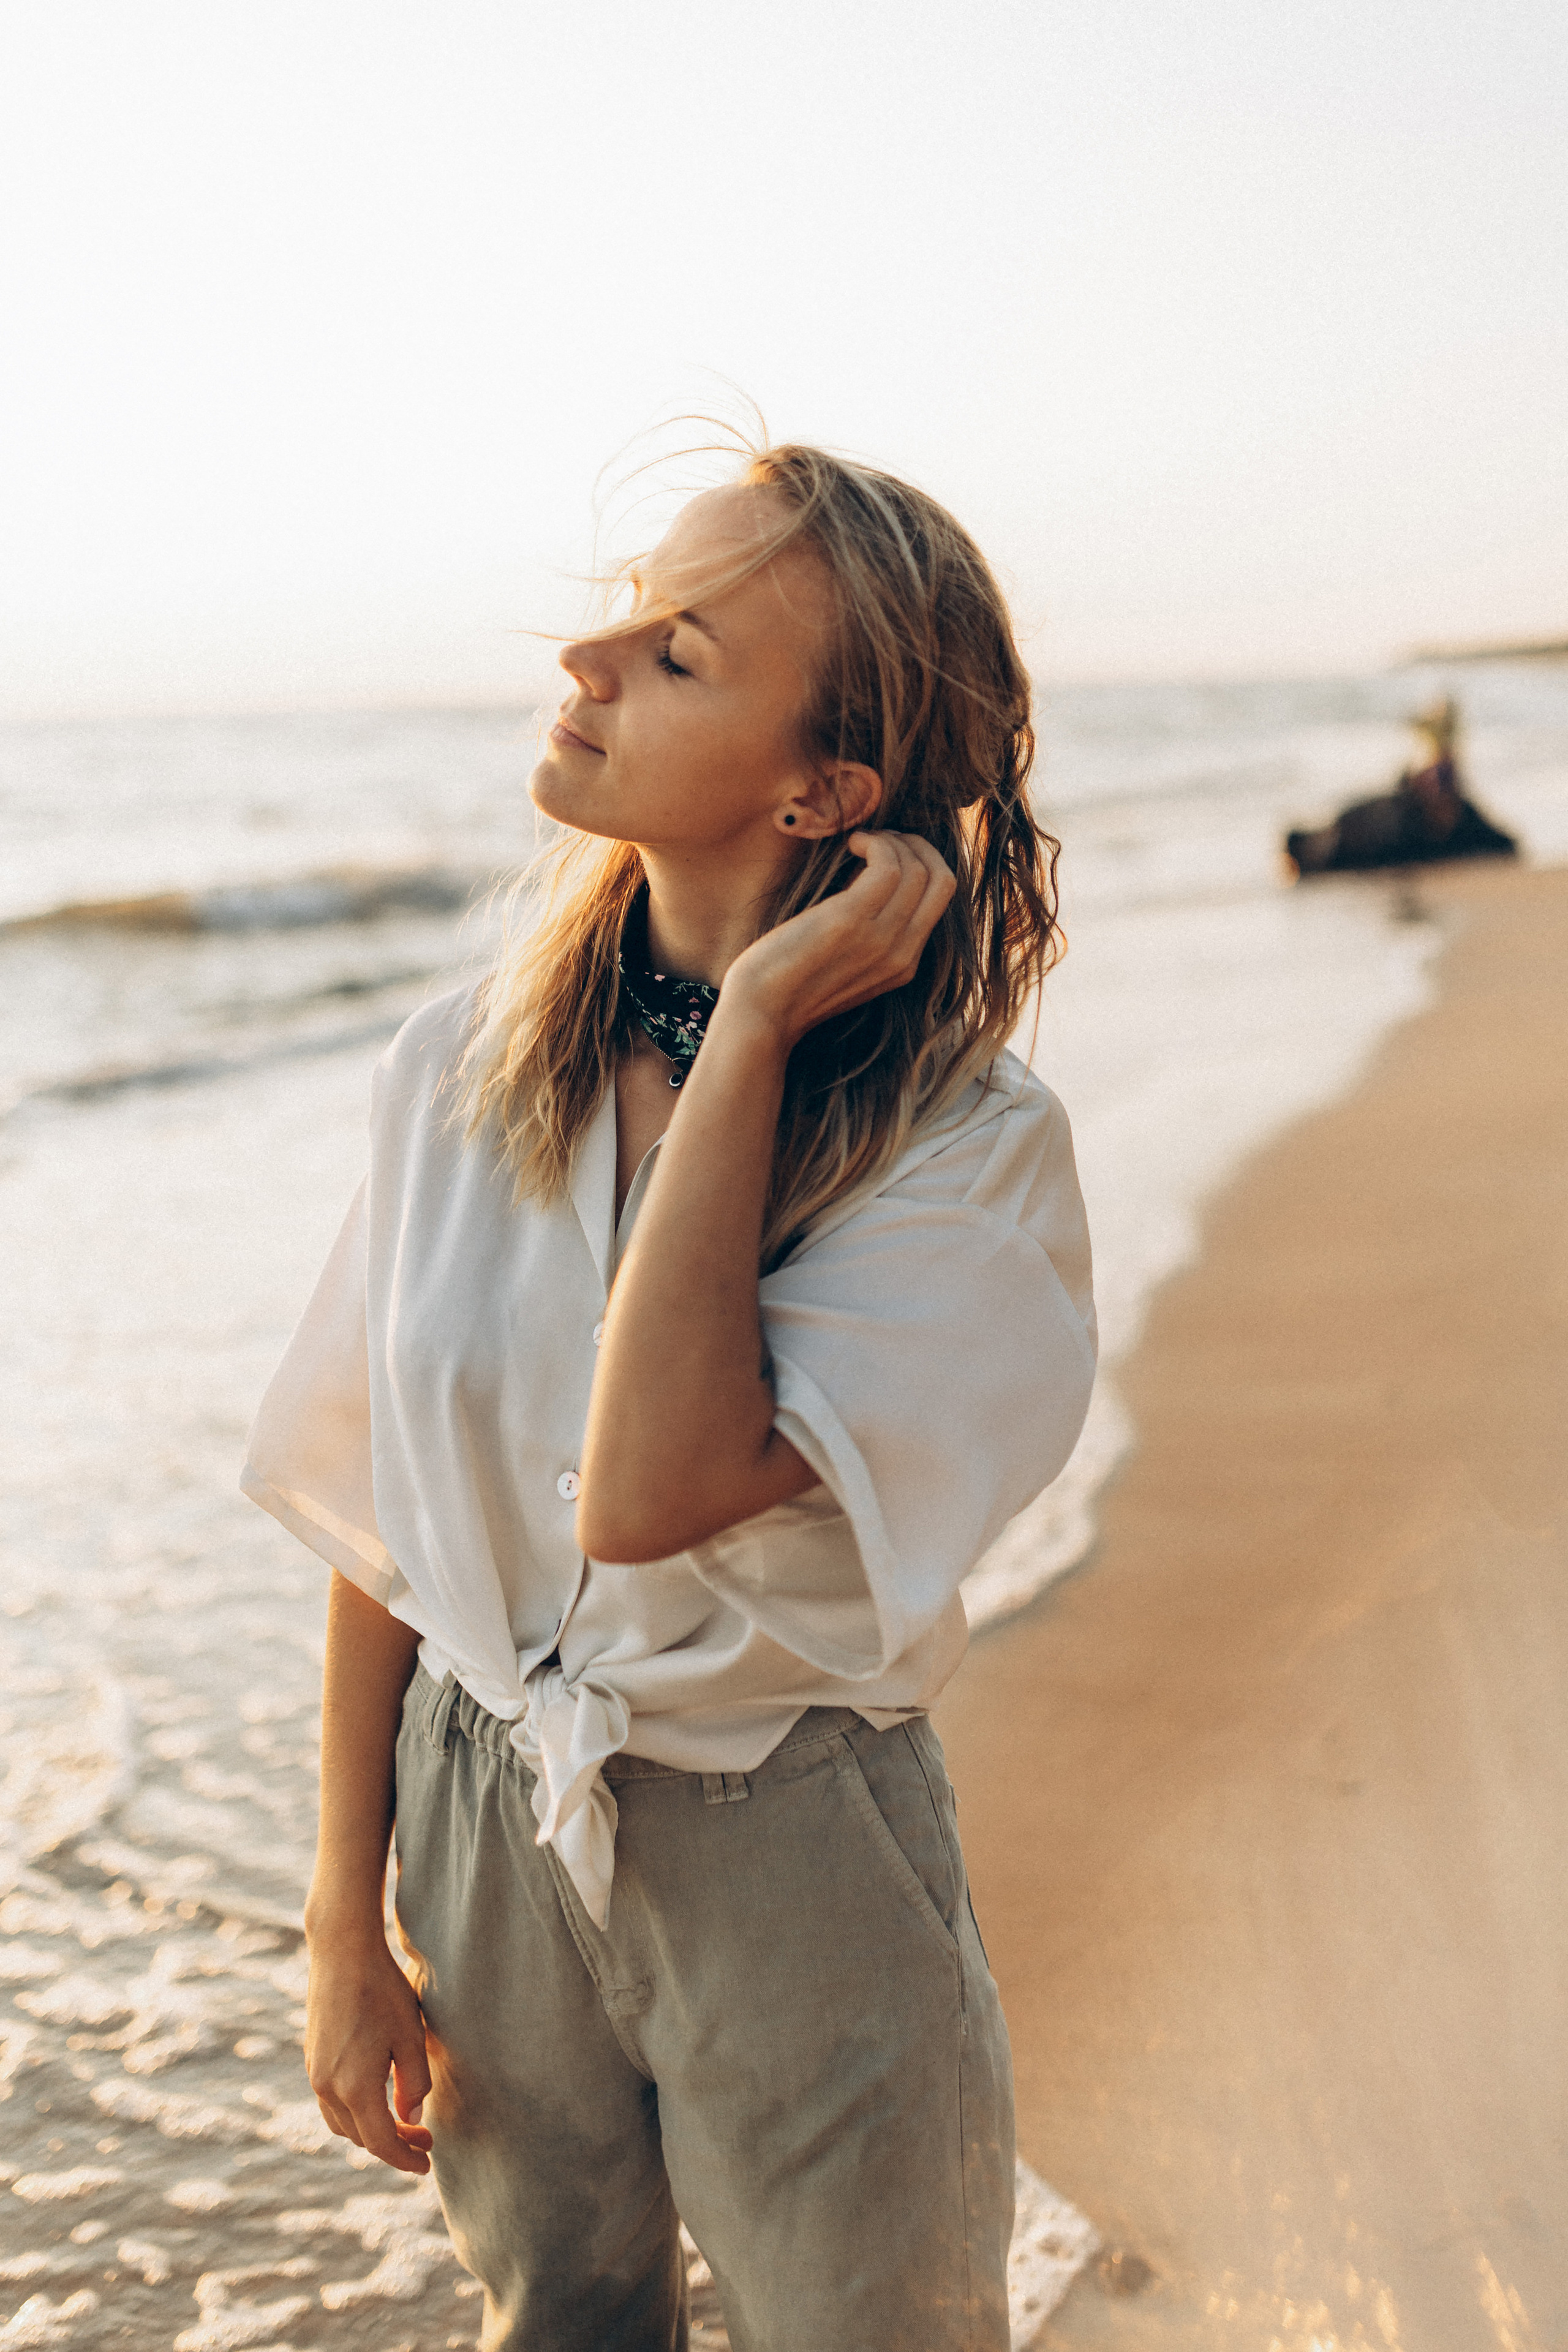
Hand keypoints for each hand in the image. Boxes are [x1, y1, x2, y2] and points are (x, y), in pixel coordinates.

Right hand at [303, 1924, 433, 2174]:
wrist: (342, 1953)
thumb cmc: (382, 1991)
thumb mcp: (411, 2037)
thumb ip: (414, 2084)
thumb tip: (411, 2119)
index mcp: (354, 2087)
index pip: (381, 2142)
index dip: (404, 2159)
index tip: (426, 2165)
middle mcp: (327, 2087)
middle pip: (360, 2137)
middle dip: (393, 2145)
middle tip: (424, 2139)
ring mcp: (314, 2074)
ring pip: (342, 2123)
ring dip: (371, 2131)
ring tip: (403, 2122)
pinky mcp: (311, 2060)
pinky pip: (331, 2103)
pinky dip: (354, 2112)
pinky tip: (377, 2098)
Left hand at [720, 831, 955, 1048]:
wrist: (760, 1013)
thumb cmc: (787, 983)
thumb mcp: (844, 964)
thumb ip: (867, 936)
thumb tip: (865, 881)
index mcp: (903, 965)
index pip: (939, 898)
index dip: (920, 862)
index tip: (886, 852)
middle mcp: (902, 955)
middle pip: (941, 880)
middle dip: (915, 845)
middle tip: (878, 839)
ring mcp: (881, 939)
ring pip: (918, 869)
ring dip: (890, 841)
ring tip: (858, 843)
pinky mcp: (851, 921)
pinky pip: (888, 866)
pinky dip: (873, 843)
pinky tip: (850, 845)